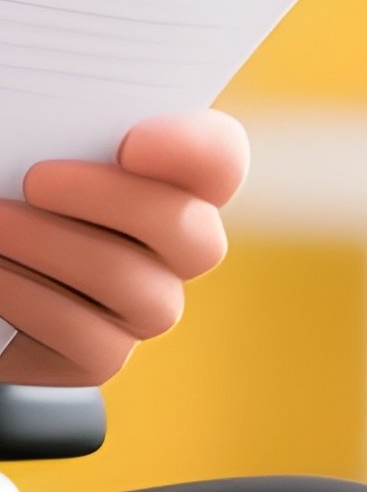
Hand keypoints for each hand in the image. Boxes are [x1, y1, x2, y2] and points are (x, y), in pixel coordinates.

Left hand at [0, 110, 248, 385]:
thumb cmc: (17, 198)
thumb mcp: (44, 157)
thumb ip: (74, 136)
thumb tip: (61, 137)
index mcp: (177, 182)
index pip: (221, 161)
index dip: (195, 150)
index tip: (132, 142)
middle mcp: (178, 247)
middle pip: (190, 229)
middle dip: (112, 200)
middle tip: (36, 178)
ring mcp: (148, 305)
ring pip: (132, 282)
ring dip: (54, 247)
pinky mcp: (102, 355)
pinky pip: (88, 337)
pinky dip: (31, 300)